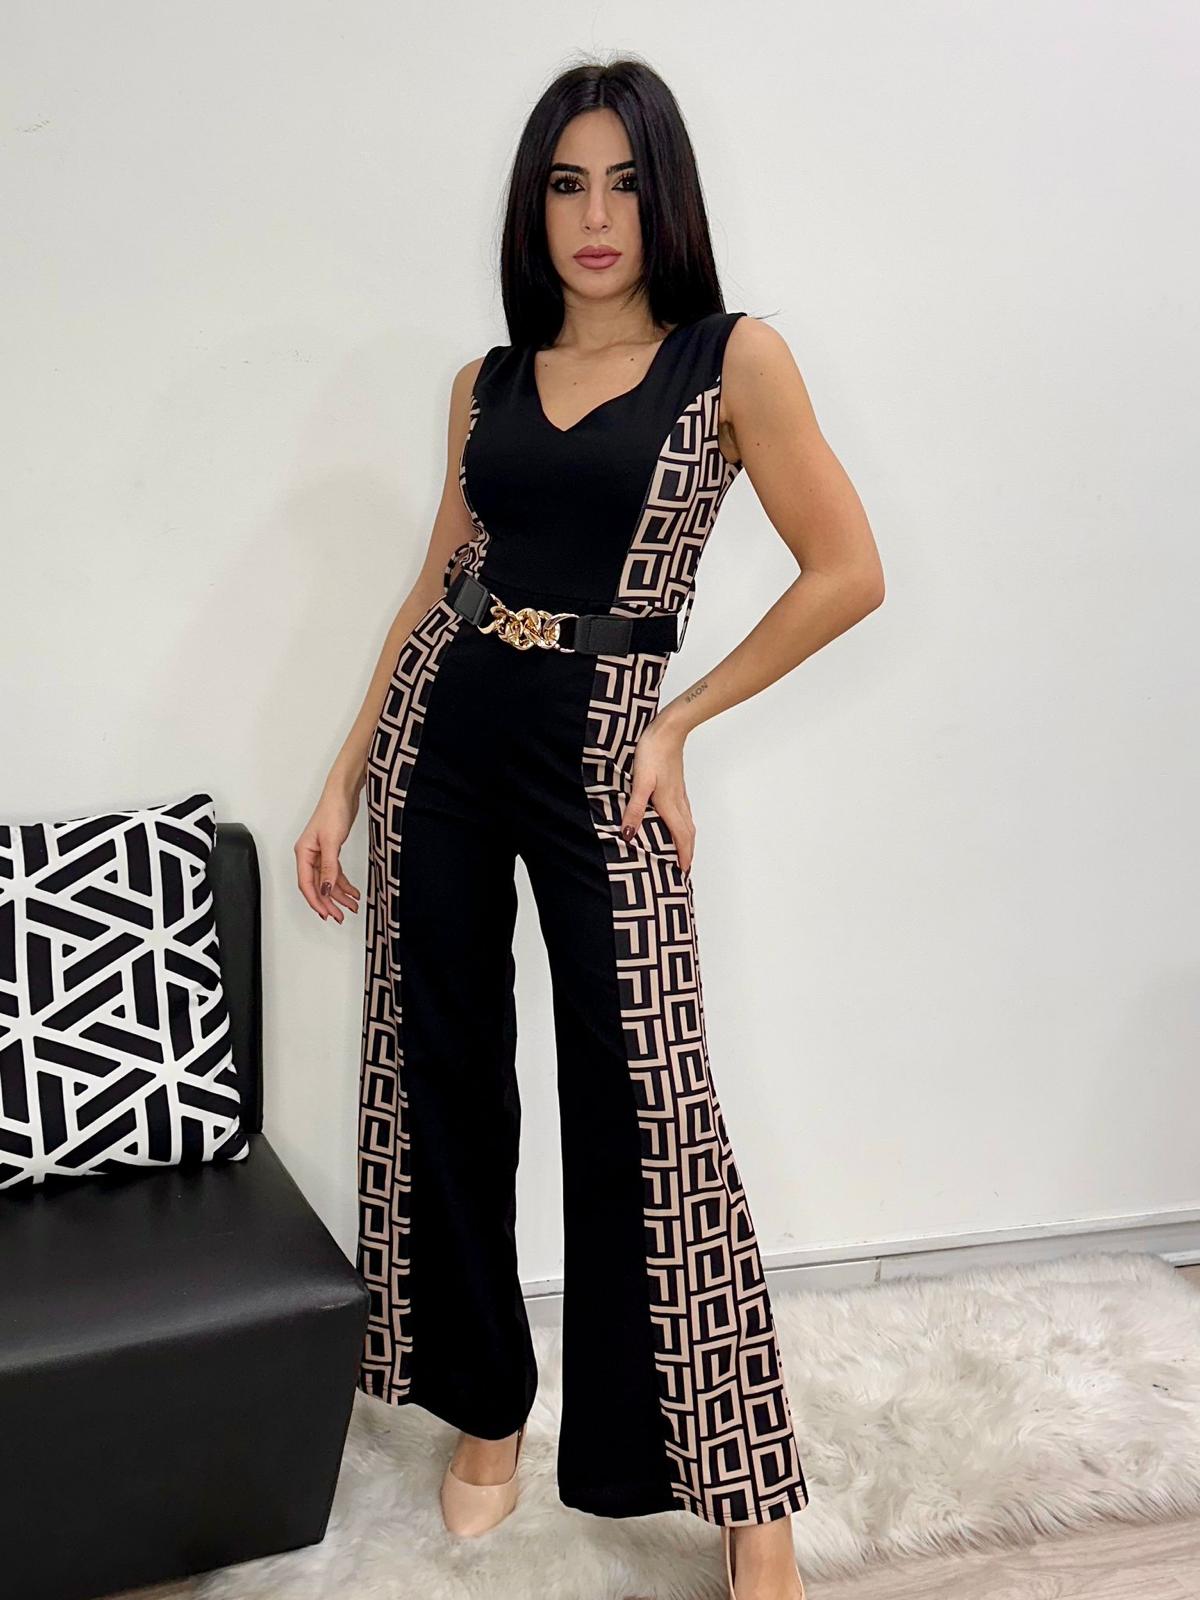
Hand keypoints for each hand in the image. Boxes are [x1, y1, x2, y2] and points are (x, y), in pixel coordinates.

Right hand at [294, 781, 361, 923]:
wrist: (343, 794)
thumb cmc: (333, 811)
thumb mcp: (332, 842)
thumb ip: (329, 867)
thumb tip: (325, 888)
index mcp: (303, 854)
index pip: (307, 884)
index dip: (316, 901)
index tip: (326, 914)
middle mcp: (309, 856)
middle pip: (317, 886)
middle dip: (329, 902)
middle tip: (340, 916)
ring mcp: (320, 854)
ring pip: (327, 881)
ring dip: (339, 895)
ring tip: (352, 907)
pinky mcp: (331, 851)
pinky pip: (335, 873)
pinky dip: (344, 883)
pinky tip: (353, 892)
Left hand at [619, 718, 695, 874]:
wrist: (669, 730)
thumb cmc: (653, 752)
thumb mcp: (640, 782)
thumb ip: (634, 809)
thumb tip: (628, 834)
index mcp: (669, 804)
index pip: (680, 836)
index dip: (683, 854)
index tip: (684, 871)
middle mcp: (677, 801)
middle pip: (688, 832)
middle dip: (688, 851)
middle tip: (686, 867)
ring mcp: (679, 792)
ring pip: (688, 821)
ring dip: (688, 838)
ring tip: (684, 849)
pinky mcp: (677, 784)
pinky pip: (684, 811)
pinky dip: (684, 824)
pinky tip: (678, 821)